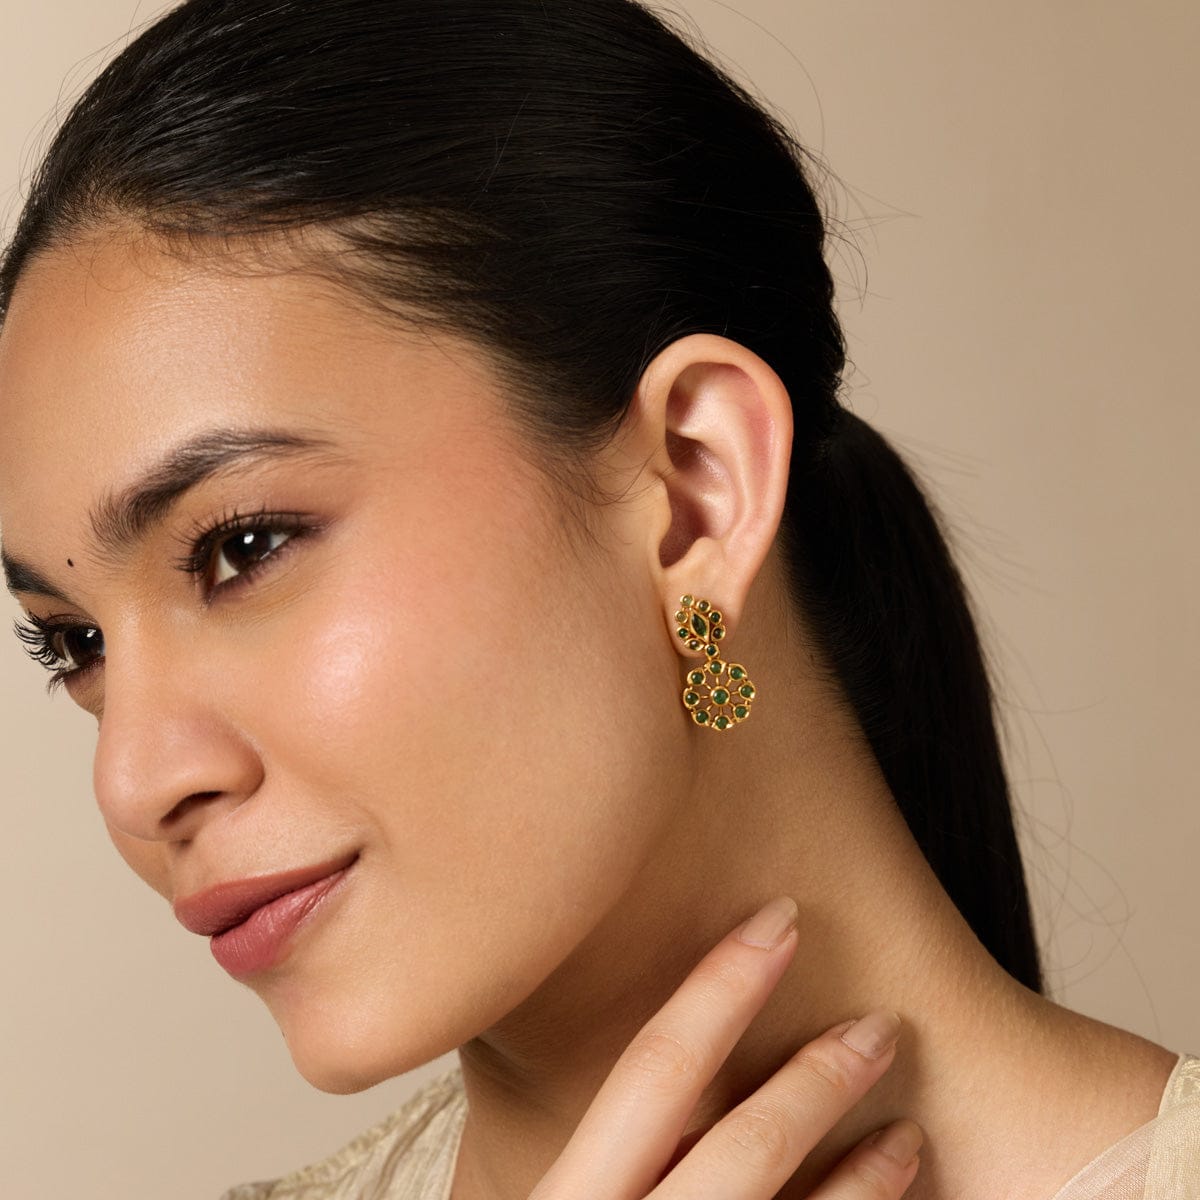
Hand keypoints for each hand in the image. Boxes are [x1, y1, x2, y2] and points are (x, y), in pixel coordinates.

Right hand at [528, 895, 921, 1198]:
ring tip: (906, 1125)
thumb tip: (652, 1058)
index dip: (721, 986)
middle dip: (817, 1079)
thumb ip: (585, 1152)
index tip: (780, 919)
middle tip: (881, 1024)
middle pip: (744, 1145)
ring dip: (867, 1170)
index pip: (655, 1070)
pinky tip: (896, 1179)